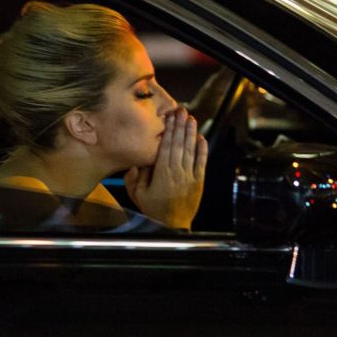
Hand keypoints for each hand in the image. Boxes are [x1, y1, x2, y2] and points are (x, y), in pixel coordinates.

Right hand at [124, 108, 207, 229]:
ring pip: (191, 150)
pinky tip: (201, 138)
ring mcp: (190, 176)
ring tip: (191, 118)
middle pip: (179, 144)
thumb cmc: (153, 209)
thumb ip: (134, 179)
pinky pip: (201, 162)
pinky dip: (202, 150)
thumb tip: (135, 162)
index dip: (169, 131)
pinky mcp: (199, 182)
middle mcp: (177, 172)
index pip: (166, 147)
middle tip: (181, 110)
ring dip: (191, 133)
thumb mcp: (138, 195)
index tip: (169, 117)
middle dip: (180, 126)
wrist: (173, 226)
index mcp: (162, 174)